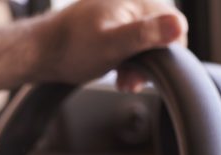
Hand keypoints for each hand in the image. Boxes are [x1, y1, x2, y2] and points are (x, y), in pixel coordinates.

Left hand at [37, 0, 187, 91]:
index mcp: (136, 1)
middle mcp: (131, 2)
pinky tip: (119, 74)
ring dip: (140, 66)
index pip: (176, 25)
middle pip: (162, 35)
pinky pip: (133, 44)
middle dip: (152, 62)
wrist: (42, 51)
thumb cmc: (72, 48)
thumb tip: (178, 25)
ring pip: (147, 42)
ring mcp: (122, 14)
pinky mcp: (113, 26)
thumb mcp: (112, 45)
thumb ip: (145, 35)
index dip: (168, 53)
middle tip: (133, 81)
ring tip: (124, 81)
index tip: (150, 72)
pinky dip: (129, 62)